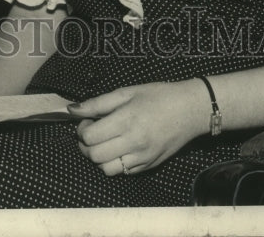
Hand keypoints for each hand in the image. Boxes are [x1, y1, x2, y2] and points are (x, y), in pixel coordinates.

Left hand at [69, 80, 207, 175]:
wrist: (190, 110)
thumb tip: (72, 109)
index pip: (90, 137)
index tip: (87, 121)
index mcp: (126, 120)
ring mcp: (142, 158)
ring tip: (104, 142)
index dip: (82, 129)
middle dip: (86, 145)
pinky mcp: (149, 166)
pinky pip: (123, 172)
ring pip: (106, 169)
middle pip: (94, 155)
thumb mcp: (128, 91)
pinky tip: (119, 149)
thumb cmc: (159, 96)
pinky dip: (115, 163)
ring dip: (99, 157)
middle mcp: (133, 143)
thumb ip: (98, 103)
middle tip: (92, 131)